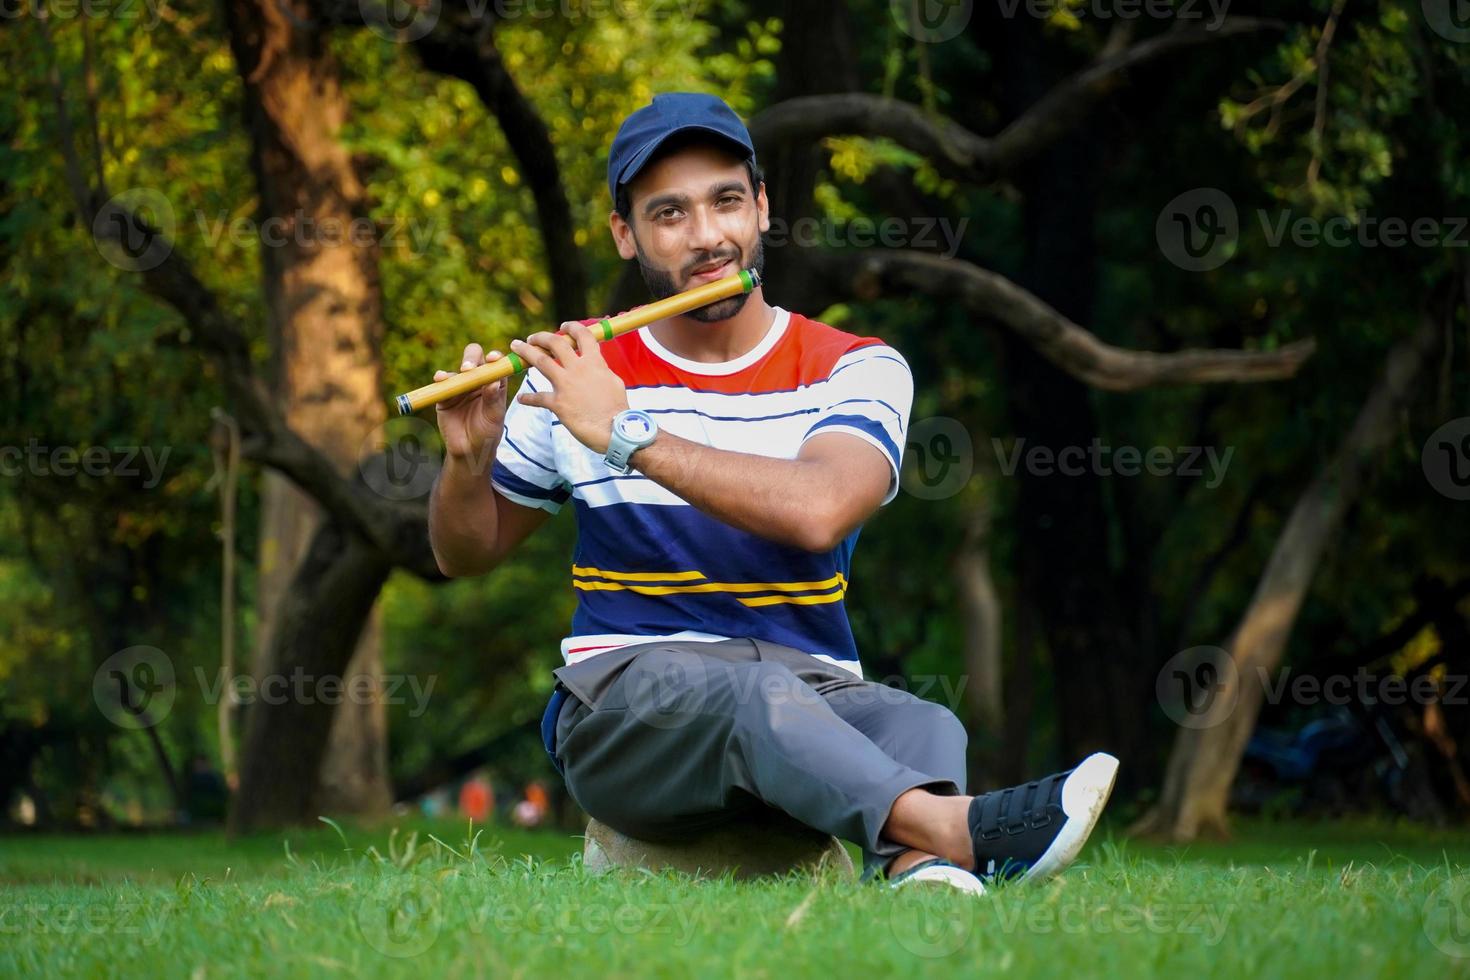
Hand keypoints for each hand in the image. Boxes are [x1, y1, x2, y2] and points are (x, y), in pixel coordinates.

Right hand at [432, 343, 508, 466]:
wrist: (468, 449)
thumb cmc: (487, 432)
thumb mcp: (494, 417)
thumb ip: (493, 399)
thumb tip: (493, 382)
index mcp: (495, 382)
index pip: (496, 364)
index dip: (495, 357)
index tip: (493, 359)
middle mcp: (478, 380)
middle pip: (475, 358)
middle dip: (471, 357)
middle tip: (468, 368)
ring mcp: (461, 386)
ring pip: (457, 369)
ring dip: (455, 370)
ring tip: (454, 377)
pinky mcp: (446, 394)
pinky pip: (442, 382)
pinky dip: (441, 378)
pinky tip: (440, 379)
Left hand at [511, 322, 629, 454]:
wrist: (614, 430)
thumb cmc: (618, 408)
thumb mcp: (613, 381)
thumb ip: (601, 370)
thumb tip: (597, 365)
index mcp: (594, 363)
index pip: (582, 336)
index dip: (572, 327)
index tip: (564, 326)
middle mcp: (578, 369)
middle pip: (555, 343)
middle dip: (541, 337)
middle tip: (533, 337)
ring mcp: (566, 385)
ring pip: (540, 361)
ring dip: (526, 351)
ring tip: (516, 347)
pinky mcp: (558, 404)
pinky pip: (538, 398)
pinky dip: (528, 398)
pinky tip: (522, 398)